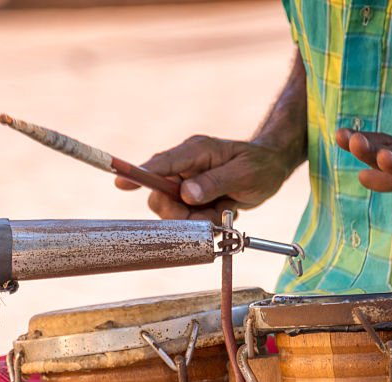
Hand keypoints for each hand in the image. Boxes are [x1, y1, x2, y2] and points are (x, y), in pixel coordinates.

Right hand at [114, 135, 294, 222]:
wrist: (271, 169)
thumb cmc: (259, 166)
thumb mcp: (243, 174)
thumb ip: (214, 183)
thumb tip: (186, 194)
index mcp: (195, 152)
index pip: (161, 164)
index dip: (140, 174)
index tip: (121, 183)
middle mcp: (185, 166)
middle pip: (160, 195)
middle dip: (179, 213)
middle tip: (206, 216)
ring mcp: (187, 182)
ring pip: (173, 211)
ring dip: (196, 219)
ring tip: (221, 211)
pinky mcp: (192, 197)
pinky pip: (188, 218)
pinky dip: (204, 221)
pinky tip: (222, 211)